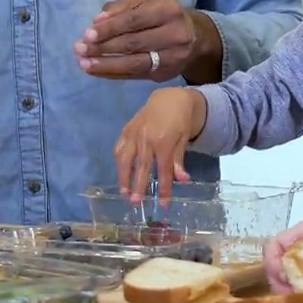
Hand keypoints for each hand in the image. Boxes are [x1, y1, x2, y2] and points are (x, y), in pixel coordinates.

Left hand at [75, 0, 212, 81]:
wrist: (196, 37)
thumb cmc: (164, 16)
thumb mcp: (147, 3)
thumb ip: (122, 8)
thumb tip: (97, 21)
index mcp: (169, 11)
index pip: (134, 20)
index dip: (110, 28)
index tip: (87, 34)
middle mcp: (176, 34)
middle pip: (134, 43)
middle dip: (103, 47)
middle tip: (79, 49)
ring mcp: (173, 57)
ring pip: (135, 64)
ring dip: (106, 65)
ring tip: (84, 63)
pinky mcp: (166, 74)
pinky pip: (136, 76)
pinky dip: (113, 74)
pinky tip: (97, 70)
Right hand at [113, 87, 204, 201]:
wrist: (170, 98)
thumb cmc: (180, 121)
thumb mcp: (183, 139)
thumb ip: (179, 160)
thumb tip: (182, 181)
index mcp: (164, 140)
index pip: (163, 169)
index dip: (164, 188)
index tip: (163, 204)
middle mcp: (146, 137)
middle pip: (142, 166)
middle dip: (139, 186)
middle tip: (136, 203)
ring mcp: (134, 133)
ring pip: (126, 158)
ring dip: (124, 177)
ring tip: (124, 193)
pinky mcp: (126, 129)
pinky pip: (119, 147)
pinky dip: (119, 161)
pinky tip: (121, 173)